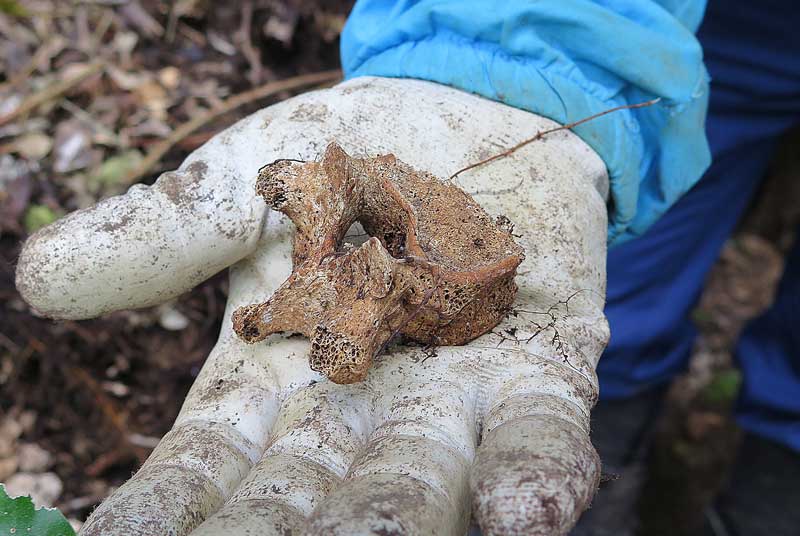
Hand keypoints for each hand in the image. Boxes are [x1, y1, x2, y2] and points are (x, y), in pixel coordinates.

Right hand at [16, 77, 609, 534]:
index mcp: (277, 381)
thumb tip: (40, 279)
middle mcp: (359, 412)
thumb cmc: (350, 154)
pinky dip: (531, 476)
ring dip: (394, 522)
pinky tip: (523, 519)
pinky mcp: (538, 371)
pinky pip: (538, 435)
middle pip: (310, 501)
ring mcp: (453, 400)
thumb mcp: (247, 187)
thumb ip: (165, 237)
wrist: (470, 114)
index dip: (168, 509)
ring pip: (421, 484)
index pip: (210, 466)